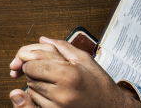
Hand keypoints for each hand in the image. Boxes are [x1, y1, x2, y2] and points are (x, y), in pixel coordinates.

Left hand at [8, 37, 140, 107]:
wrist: (110, 106)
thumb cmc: (99, 84)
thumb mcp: (84, 59)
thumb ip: (60, 47)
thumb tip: (42, 40)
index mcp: (68, 76)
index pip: (33, 65)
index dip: (31, 60)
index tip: (34, 58)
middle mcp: (61, 94)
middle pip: (30, 77)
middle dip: (34, 70)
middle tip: (47, 68)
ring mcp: (58, 107)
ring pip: (31, 90)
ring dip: (36, 82)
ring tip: (54, 80)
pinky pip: (36, 102)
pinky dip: (40, 95)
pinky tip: (53, 90)